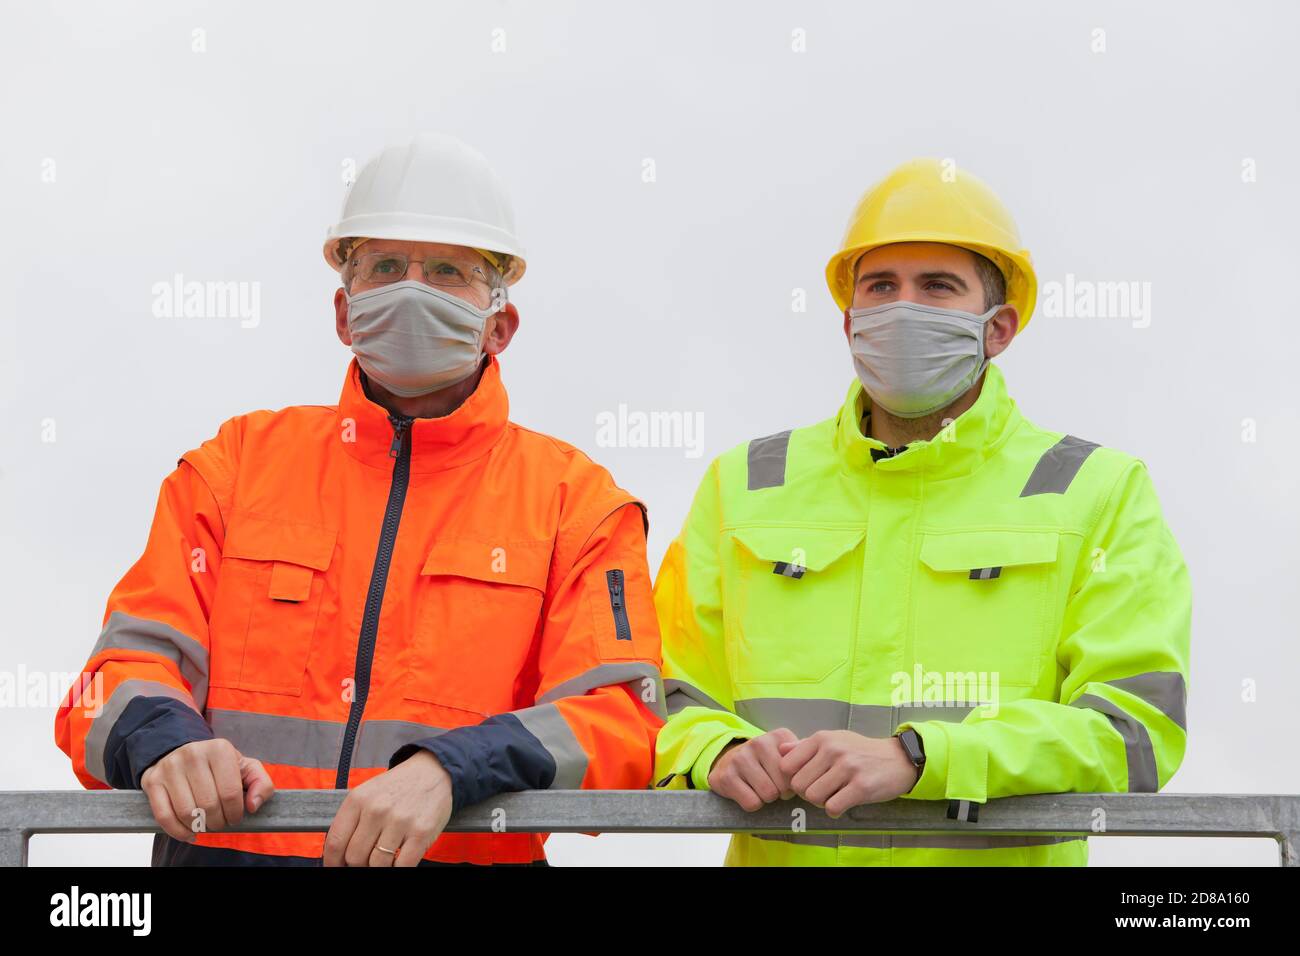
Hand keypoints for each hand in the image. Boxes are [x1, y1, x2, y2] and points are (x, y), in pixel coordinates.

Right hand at [140, 738, 273, 841]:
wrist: (181, 752)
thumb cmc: (218, 765)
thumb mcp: (245, 767)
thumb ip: (261, 784)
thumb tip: (252, 806)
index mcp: (220, 749)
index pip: (230, 793)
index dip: (235, 813)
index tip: (235, 817)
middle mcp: (193, 754)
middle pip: (209, 805)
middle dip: (218, 821)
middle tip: (221, 822)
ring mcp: (170, 767)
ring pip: (187, 812)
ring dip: (199, 827)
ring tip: (206, 824)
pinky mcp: (152, 781)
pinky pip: (164, 816)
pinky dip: (178, 832)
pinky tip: (189, 833)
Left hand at [323, 750, 452, 866]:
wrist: (432, 770)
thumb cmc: (397, 787)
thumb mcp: (367, 794)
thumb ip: (352, 821)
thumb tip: (339, 856)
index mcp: (358, 799)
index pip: (335, 842)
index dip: (333, 862)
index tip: (338, 866)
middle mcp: (377, 809)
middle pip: (354, 857)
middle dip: (359, 863)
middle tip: (367, 859)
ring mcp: (400, 821)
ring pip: (377, 865)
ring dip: (380, 866)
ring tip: (386, 857)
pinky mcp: (421, 832)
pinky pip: (402, 866)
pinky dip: (398, 868)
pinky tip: (399, 860)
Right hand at [707, 728, 798, 810]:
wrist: (730, 759)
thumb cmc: (767, 761)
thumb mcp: (787, 753)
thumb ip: (804, 755)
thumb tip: (814, 761)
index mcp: (778, 736)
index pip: (798, 771)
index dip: (795, 781)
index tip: (788, 779)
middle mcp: (758, 742)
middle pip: (784, 785)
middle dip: (782, 792)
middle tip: (775, 786)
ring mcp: (740, 758)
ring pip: (768, 794)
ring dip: (768, 798)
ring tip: (763, 788)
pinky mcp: (726, 776)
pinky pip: (751, 803)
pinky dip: (753, 803)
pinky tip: (750, 792)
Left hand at [777, 731, 918, 817]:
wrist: (898, 759)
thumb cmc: (861, 751)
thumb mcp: (833, 740)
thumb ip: (805, 746)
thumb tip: (779, 750)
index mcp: (822, 738)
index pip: (786, 765)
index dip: (792, 778)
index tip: (805, 781)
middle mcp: (833, 750)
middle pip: (798, 785)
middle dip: (806, 793)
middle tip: (822, 790)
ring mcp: (847, 768)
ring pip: (813, 797)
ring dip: (820, 802)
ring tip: (833, 796)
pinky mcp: (861, 787)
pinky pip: (832, 807)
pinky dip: (834, 810)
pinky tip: (843, 803)